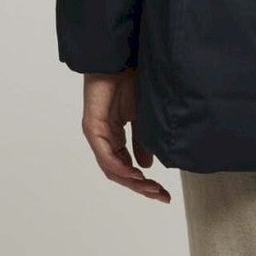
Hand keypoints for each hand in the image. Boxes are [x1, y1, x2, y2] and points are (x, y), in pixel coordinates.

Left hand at [81, 70, 170, 202]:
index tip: (163, 192)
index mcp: (115, 138)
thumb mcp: (142, 118)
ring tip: (151, 189)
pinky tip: (135, 174)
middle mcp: (104, 140)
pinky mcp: (92, 128)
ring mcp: (97, 135)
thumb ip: (143, 142)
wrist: (119, 60)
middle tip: (161, 196)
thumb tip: (148, 166)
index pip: (127, 168)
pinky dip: (121, 167)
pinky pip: (105, 155)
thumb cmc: (129, 82)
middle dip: (141, 187)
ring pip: (112, 169)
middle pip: (120, 173)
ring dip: (132, 182)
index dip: (144, 182)